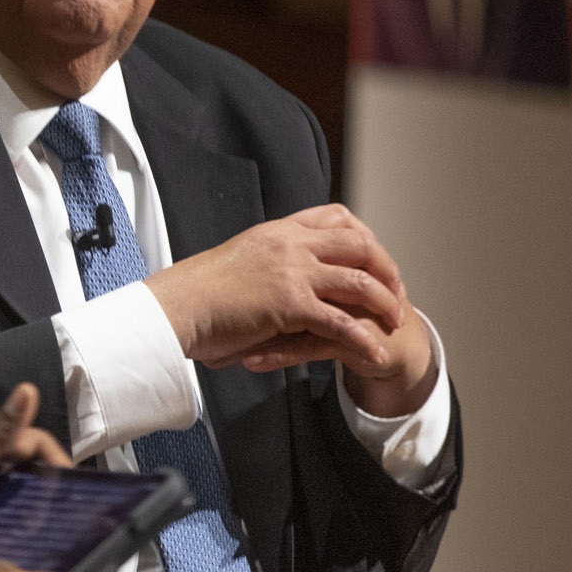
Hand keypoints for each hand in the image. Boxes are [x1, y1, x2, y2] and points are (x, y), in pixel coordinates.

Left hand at [0, 384, 65, 560]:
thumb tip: (27, 390)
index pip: (32, 443)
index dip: (55, 461)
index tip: (75, 486)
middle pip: (24, 475)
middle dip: (46, 492)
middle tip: (66, 519)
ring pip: (8, 503)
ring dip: (25, 516)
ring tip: (46, 541)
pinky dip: (2, 535)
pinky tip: (12, 552)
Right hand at [145, 205, 411, 377]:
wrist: (176, 307)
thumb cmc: (195, 292)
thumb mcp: (238, 260)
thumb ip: (266, 260)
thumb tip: (276, 274)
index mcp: (278, 231)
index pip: (336, 217)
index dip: (364, 237)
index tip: (374, 259)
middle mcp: (290, 244)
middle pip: (360, 244)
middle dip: (386, 269)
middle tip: (396, 292)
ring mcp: (292, 272)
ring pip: (359, 281)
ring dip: (384, 303)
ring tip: (395, 322)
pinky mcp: (290, 304)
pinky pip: (341, 322)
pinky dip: (363, 339)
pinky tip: (373, 353)